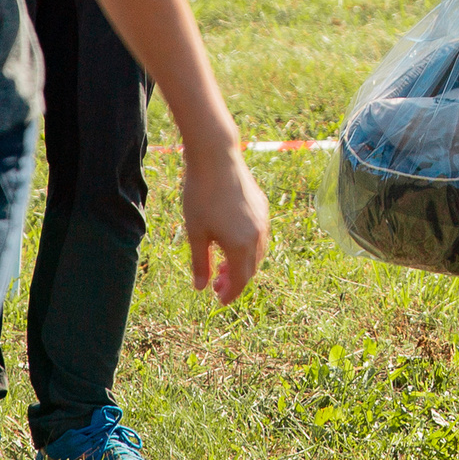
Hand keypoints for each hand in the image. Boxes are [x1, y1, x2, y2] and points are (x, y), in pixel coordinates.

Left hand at [180, 147, 270, 303]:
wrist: (216, 158)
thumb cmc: (201, 195)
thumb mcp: (196, 233)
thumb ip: (200, 263)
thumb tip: (201, 287)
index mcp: (241, 246)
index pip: (240, 280)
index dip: (230, 294)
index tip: (218, 301)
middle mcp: (257, 236)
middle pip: (250, 268)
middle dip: (234, 281)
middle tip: (216, 285)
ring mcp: (262, 220)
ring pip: (256, 252)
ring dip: (240, 264)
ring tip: (221, 264)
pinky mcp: (262, 207)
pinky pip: (258, 236)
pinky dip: (246, 247)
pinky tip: (230, 241)